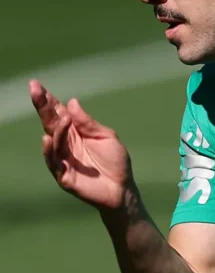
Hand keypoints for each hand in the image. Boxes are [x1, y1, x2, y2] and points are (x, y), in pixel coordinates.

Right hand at [30, 79, 134, 209]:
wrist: (122, 188)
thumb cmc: (115, 161)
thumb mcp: (105, 136)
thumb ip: (88, 122)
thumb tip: (71, 102)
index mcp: (75, 132)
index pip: (58, 114)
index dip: (48, 100)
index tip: (37, 85)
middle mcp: (66, 144)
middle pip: (51, 123)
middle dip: (42, 106)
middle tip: (34, 89)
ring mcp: (63, 159)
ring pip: (53, 140)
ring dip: (56, 128)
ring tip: (61, 118)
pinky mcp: (64, 175)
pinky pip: (53, 162)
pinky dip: (49, 150)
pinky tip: (47, 139)